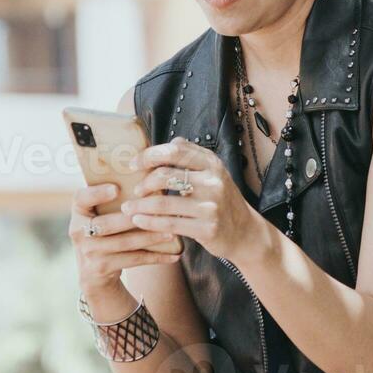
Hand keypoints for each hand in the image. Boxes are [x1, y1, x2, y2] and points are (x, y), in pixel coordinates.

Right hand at [69, 183, 181, 296]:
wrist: (94, 273)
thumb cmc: (106, 233)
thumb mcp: (102, 216)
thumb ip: (116, 201)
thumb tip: (152, 179)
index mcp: (79, 212)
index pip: (81, 198)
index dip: (96, 194)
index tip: (115, 189)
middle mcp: (78, 232)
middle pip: (107, 224)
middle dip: (134, 218)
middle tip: (158, 211)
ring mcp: (88, 252)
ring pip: (124, 243)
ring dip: (150, 237)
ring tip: (172, 233)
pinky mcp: (101, 268)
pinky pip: (132, 260)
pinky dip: (155, 257)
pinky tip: (173, 255)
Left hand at [121, 136, 265, 263]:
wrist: (245, 232)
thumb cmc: (222, 200)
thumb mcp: (214, 174)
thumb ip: (193, 157)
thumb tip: (172, 140)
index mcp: (212, 164)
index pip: (175, 150)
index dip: (150, 155)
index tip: (134, 164)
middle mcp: (213, 182)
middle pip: (165, 175)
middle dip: (143, 182)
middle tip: (134, 189)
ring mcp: (211, 206)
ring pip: (163, 202)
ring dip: (139, 205)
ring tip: (127, 208)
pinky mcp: (207, 228)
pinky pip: (169, 223)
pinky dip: (149, 222)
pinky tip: (138, 220)